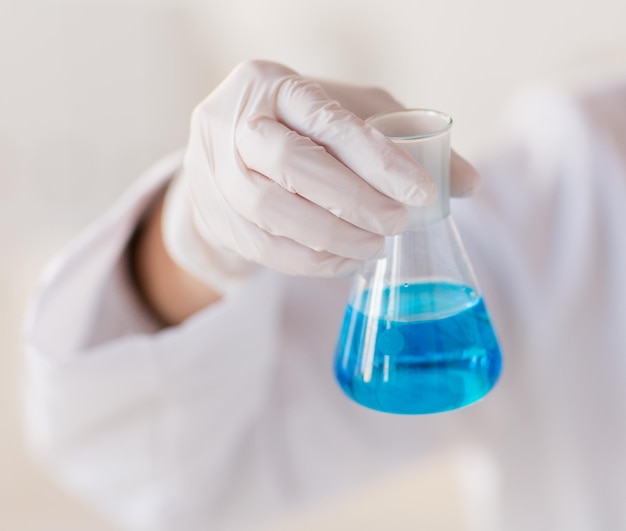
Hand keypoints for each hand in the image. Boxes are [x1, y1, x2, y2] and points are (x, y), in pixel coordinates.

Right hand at [162, 60, 478, 292]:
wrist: (225, 154)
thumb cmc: (299, 128)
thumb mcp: (350, 115)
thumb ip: (406, 141)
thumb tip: (469, 184)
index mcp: (273, 84)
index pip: (329, 121)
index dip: (378, 160)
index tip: (422, 193)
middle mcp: (235, 122)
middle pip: (292, 166)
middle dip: (353, 201)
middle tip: (397, 223)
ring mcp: (214, 170)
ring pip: (271, 212)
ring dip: (332, 236)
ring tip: (374, 246)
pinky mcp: (214, 213)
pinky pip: (262, 246)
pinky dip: (310, 260)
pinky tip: (343, 260)